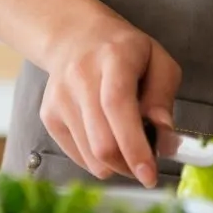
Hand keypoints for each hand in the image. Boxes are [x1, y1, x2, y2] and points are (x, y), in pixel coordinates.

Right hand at [39, 15, 180, 187]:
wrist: (75, 38)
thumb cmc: (125, 51)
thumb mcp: (158, 60)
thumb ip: (163, 96)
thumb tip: (162, 133)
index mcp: (114, 57)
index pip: (117, 105)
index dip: (134, 145)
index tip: (149, 175)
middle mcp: (80, 76)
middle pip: (101, 141)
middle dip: (129, 165)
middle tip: (146, 165)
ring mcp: (60, 98)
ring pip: (90, 156)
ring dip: (116, 166)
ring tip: (128, 146)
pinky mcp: (49, 116)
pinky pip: (78, 157)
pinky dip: (98, 160)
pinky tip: (107, 138)